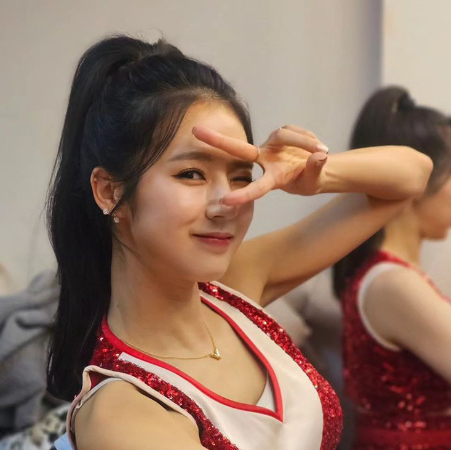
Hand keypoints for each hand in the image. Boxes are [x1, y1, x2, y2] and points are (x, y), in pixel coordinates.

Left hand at [192, 125, 327, 205]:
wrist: (314, 168)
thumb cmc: (309, 180)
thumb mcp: (314, 181)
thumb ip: (315, 169)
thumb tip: (320, 156)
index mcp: (272, 178)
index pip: (256, 187)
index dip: (242, 194)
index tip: (224, 202)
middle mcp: (266, 160)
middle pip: (240, 149)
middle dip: (217, 140)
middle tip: (195, 131)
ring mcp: (272, 145)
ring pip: (286, 135)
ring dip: (305, 142)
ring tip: (323, 150)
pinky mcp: (281, 134)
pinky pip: (296, 132)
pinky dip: (309, 139)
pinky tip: (317, 147)